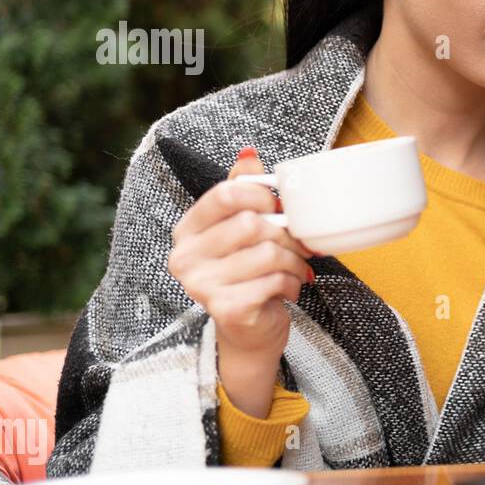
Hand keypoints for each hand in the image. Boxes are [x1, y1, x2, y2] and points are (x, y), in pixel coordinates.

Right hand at [167, 146, 316, 414]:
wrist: (250, 331)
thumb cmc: (248, 275)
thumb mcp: (242, 230)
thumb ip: (242, 191)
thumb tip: (248, 153)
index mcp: (188, 231)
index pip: (224, 195)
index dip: (261, 195)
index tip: (278, 206)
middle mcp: (186, 257)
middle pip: (252, 224)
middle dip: (286, 233)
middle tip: (298, 245)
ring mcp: (201, 285)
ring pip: (268, 253)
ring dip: (293, 261)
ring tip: (295, 269)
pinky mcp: (225, 308)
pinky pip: (274, 280)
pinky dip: (292, 283)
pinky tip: (288, 288)